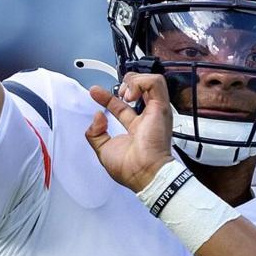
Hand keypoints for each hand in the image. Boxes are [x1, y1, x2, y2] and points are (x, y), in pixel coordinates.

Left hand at [85, 73, 176, 191]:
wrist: (144, 173)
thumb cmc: (130, 169)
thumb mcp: (103, 150)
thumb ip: (95, 134)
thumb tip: (98, 116)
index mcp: (136, 128)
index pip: (121, 106)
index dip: (107, 97)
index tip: (94, 92)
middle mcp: (148, 118)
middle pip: (139, 90)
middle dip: (127, 83)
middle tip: (118, 93)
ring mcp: (155, 112)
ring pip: (151, 81)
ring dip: (134, 82)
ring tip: (126, 94)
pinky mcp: (160, 107)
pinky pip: (156, 83)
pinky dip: (140, 83)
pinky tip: (131, 95)